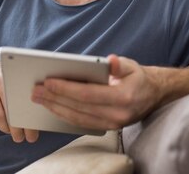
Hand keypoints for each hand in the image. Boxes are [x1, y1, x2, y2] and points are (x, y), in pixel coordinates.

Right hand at [0, 62, 38, 142]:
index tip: (43, 126)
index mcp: (25, 74)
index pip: (36, 94)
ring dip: (15, 129)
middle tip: (32, 138)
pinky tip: (7, 130)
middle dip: (29, 124)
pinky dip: (3, 125)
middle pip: (23, 104)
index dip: (39, 112)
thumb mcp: (19, 85)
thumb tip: (46, 114)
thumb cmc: (7, 85)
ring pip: (10, 111)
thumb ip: (30, 94)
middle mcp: (13, 76)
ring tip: (19, 138)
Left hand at [31, 55, 161, 130]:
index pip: (88, 94)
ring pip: (78, 118)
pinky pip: (81, 123)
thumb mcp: (132, 66)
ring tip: (39, 98)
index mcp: (123, 97)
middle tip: (35, 90)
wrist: (153, 96)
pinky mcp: (107, 128)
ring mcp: (112, 124)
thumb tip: (110, 60)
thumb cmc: (138, 77)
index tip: (48, 82)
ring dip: (56, 108)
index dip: (66, 88)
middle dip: (55, 99)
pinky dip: (64, 115)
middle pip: (79, 107)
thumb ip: (119, 64)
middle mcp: (117, 115)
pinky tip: (52, 107)